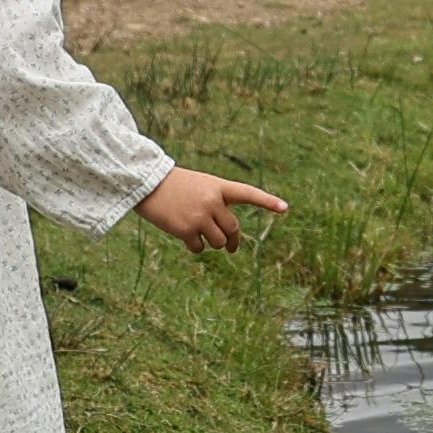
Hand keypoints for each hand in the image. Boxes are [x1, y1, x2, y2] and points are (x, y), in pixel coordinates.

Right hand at [133, 166, 287, 252]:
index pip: (247, 193)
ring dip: (212, 243)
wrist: (146, 184)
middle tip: (232, 247)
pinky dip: (195, 247)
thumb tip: (226, 236)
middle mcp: (212, 201)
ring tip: (199, 234)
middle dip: (233, 240)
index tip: (285, 208)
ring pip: (218, 242)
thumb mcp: (200, 186)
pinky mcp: (185, 229)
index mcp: (218, 186)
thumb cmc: (174, 186)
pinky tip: (185, 237)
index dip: (267, 201)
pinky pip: (199, 248)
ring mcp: (199, 216)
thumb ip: (217, 203)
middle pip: (233, 228)